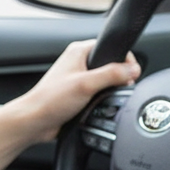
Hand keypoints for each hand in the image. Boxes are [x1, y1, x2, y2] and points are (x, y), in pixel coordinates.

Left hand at [13, 40, 140, 143]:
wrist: (36, 121)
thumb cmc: (51, 100)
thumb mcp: (86, 84)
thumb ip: (112, 74)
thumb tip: (133, 70)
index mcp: (79, 51)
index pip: (111, 47)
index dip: (125, 60)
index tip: (132, 74)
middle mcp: (79, 63)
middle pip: (111, 65)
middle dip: (119, 78)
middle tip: (119, 89)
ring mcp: (79, 79)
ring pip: (106, 82)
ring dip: (110, 91)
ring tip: (106, 99)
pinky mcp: (79, 94)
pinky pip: (99, 94)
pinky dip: (103, 100)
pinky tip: (99, 107)